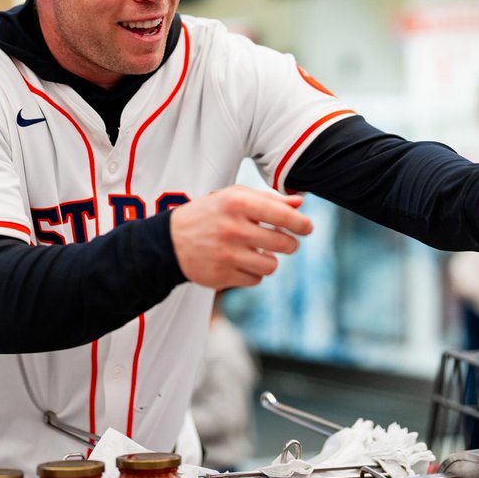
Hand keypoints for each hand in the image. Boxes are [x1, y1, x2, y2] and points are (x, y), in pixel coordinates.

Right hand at [169, 185, 311, 288]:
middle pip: (283, 244)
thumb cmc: (211, 214)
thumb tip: (300, 204)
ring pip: (271, 266)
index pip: (282, 215)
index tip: (308, 227)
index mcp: (237, 202)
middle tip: (285, 242)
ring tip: (258, 252)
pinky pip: (255, 280)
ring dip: (270, 260)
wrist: (170, 241)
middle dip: (290, 244)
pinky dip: (253, 273)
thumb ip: (269, 200)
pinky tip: (241, 263)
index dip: (301, 224)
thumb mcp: (234, 197)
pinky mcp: (221, 276)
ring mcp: (226, 254)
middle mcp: (232, 228)